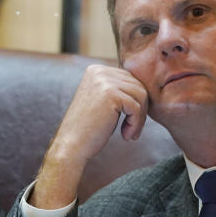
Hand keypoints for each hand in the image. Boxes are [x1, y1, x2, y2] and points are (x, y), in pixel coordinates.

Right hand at [30, 65, 148, 208]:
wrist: (71, 146)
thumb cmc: (88, 129)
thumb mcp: (102, 102)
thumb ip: (117, 90)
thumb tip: (144, 87)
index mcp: (96, 70)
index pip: (130, 79)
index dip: (135, 102)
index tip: (129, 121)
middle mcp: (99, 71)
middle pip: (138, 85)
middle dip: (140, 109)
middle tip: (131, 130)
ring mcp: (104, 81)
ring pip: (141, 95)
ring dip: (140, 118)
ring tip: (129, 133)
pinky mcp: (111, 94)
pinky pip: (137, 107)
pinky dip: (136, 124)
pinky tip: (126, 135)